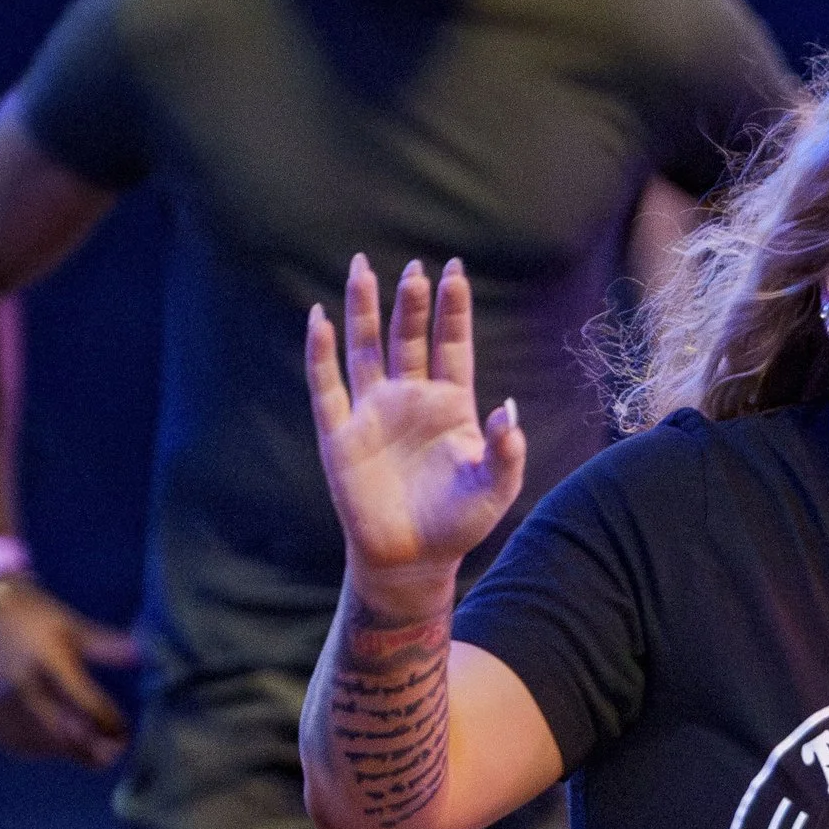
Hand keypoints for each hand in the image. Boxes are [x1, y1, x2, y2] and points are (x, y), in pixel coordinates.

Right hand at [0, 582, 138, 767]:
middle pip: (63, 731)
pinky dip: (41, 751)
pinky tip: (58, 747)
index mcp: (46, 658)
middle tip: (112, 754)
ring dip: (70, 752)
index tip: (123, 729)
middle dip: (92, 747)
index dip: (109, 721)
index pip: (86, 702)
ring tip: (91, 754)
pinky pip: (16, 744)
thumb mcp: (68, 623)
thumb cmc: (29, 615)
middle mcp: (20, 683)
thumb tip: (142, 651)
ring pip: (40, 743)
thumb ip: (104, 643)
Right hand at [305, 254, 523, 598]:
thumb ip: (506, 453)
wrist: (412, 560)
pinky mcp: (341, 434)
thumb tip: (509, 412)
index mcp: (450, 404)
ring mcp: (373, 412)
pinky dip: (320, 352)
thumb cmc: (457, 523)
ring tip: (361, 268)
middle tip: (415, 269)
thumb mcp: (493, 490)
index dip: (453, 309)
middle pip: (409, 337)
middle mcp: (409, 398)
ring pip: (366, 348)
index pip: (451, 344)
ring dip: (364, 311)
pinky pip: (327, 385)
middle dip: (411, 302)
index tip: (454, 271)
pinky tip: (318, 318)